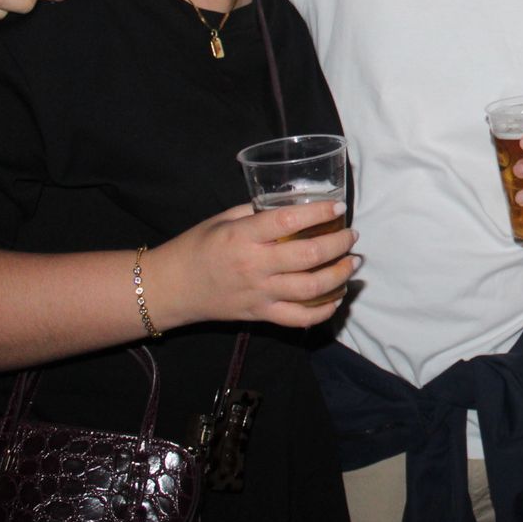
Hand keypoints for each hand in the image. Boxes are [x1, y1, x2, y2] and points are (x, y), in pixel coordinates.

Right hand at [154, 201, 358, 328]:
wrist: (170, 288)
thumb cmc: (196, 248)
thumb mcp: (222, 219)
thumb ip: (256, 212)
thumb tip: (292, 204)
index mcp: (243, 237)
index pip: (289, 222)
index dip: (318, 214)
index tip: (337, 208)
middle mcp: (255, 266)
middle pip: (309, 256)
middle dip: (339, 245)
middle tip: (351, 236)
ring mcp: (260, 294)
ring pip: (312, 289)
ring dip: (339, 276)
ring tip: (352, 263)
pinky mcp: (261, 315)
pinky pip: (300, 318)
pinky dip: (324, 311)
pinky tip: (336, 298)